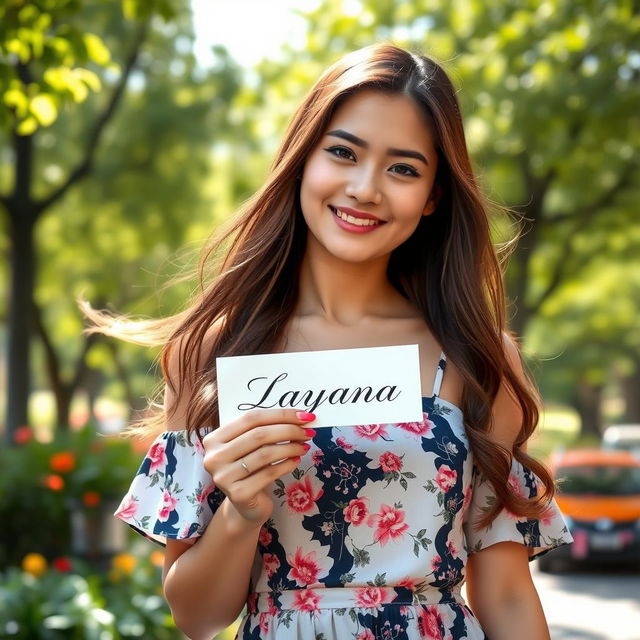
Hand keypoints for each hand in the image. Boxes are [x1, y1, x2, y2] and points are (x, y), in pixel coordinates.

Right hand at [202, 409, 315, 526]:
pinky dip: (287, 465)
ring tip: (304, 447)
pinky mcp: (238, 494)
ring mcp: (224, 477)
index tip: (304, 416)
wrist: (246, 506)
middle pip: (259, 434)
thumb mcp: (251, 447)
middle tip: (308, 432)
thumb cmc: (251, 470)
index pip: (251, 418)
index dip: (280, 414)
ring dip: (291, 448)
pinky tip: (296, 461)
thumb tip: (299, 417)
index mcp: (214, 439)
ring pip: (266, 454)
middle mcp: (214, 457)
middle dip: (289, 430)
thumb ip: (264, 429)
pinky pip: (269, 473)